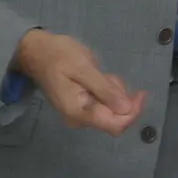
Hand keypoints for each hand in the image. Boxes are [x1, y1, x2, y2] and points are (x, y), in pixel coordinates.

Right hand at [14, 29, 146, 135]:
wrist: (37, 52)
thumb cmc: (59, 56)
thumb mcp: (84, 68)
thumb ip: (105, 89)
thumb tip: (126, 109)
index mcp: (79, 112)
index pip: (115, 125)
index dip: (132, 112)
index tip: (141, 93)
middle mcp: (80, 119)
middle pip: (115, 118)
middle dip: (121, 97)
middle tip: (108, 75)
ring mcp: (81, 114)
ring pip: (112, 109)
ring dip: (114, 90)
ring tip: (100, 73)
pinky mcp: (82, 106)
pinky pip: (104, 103)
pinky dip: (107, 89)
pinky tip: (98, 76)